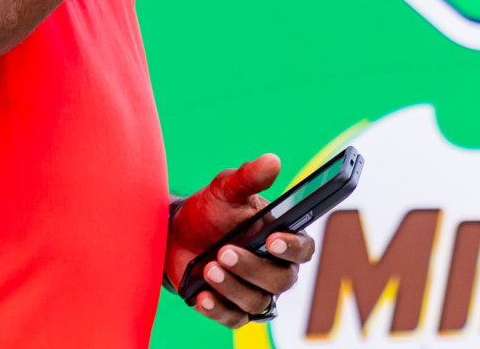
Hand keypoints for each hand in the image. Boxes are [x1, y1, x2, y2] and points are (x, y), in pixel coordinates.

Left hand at [164, 154, 315, 328]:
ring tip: (208, 267)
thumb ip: (248, 178)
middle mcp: (275, 269)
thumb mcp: (225, 190)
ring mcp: (255, 292)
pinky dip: (218, 309)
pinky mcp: (232, 309)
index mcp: (283, 237)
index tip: (272, 239)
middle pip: (280, 280)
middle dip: (252, 267)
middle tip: (224, 251)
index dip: (293, 247)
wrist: (176, 234)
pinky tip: (202, 296)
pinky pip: (233, 318)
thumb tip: (272, 160)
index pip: (303, 248)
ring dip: (232, 287)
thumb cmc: (210, 210)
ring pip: (256, 302)